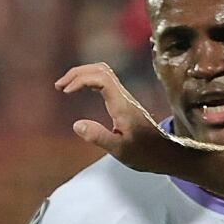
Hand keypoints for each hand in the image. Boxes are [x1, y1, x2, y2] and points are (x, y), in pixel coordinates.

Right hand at [56, 63, 179, 173]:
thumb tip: (77, 124)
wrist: (164, 153)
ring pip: (103, 73)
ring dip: (83, 74)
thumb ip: (99, 137)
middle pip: (100, 69)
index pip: (101, 79)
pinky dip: (89, 80)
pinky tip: (80, 90)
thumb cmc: (144, 153)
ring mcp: (124, 97)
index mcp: (122, 105)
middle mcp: (123, 96)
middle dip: (77, 73)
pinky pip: (105, 81)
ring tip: (65, 86)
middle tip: (59, 86)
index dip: (81, 79)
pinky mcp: (124, 102)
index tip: (65, 92)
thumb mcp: (120, 150)